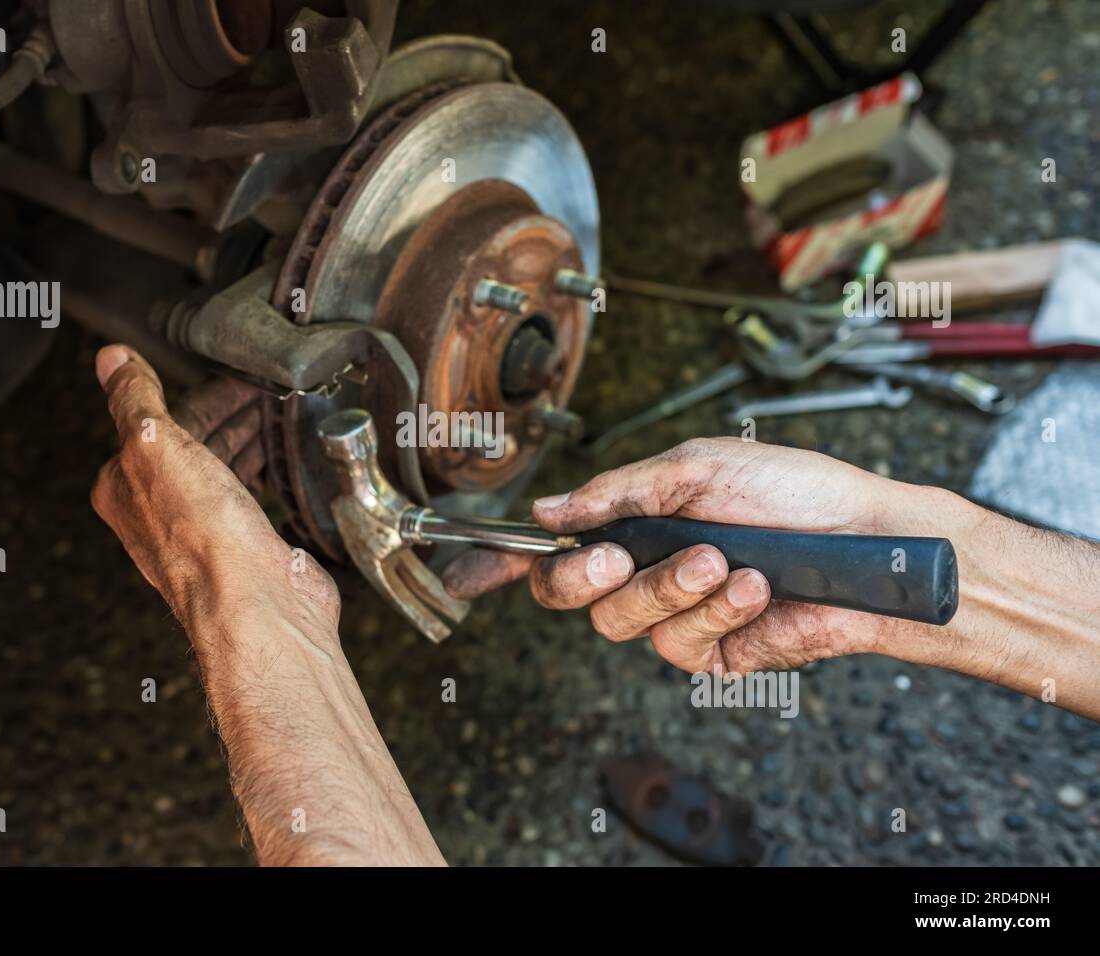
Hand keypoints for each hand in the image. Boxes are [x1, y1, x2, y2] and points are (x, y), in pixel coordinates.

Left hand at [89, 344, 339, 661]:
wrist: (257, 605)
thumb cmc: (202, 539)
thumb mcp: (155, 446)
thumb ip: (135, 398)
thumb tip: (112, 360)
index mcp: (125, 487)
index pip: (156, 421)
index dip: (198, 394)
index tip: (230, 373)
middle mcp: (159, 513)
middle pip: (192, 443)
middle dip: (226, 413)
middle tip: (259, 388)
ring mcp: (204, 530)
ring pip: (223, 468)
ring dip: (248, 437)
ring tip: (276, 412)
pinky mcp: (245, 544)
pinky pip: (252, 495)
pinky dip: (266, 469)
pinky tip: (282, 461)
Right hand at [443, 437, 950, 673]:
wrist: (869, 539)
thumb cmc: (792, 490)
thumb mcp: (696, 467)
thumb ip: (617, 492)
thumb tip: (546, 509)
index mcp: (632, 523)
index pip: (553, 548)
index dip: (501, 562)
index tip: (465, 571)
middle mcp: (645, 571)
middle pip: (568, 596)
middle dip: (584, 579)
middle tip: (619, 558)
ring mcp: (678, 616)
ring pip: (623, 624)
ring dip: (672, 589)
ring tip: (725, 561)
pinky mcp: (718, 654)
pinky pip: (684, 647)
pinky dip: (718, 613)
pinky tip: (755, 587)